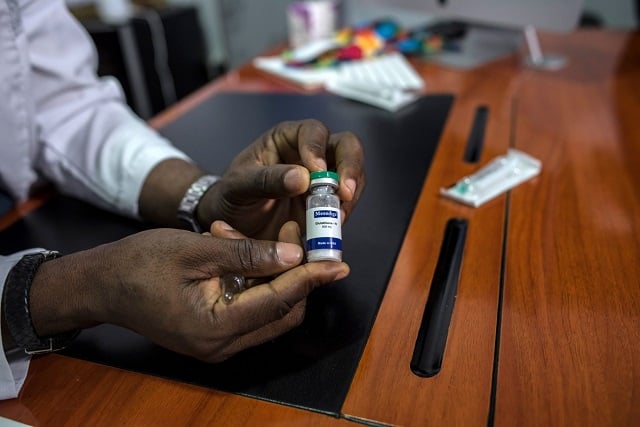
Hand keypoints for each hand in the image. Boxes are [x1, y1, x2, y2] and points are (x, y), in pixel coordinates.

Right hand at [29, 225, 348, 361]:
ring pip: (269, 312)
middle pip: (280, 313)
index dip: (311, 279)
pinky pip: (250, 311)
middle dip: (297, 275)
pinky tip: (246, 253)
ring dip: (276, 276)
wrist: (99, 284)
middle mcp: (221, 345)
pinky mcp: (212, 335)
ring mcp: (217, 344)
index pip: (278, 302)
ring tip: (270, 238)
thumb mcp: (196, 250)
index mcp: (215, 328)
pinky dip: (257, 283)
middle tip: (300, 237)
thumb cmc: (141, 263)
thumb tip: (294, 256)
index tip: (339, 262)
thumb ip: (246, 255)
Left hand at [197, 119, 365, 239]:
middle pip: (346, 146)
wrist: (233, 225)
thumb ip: (266, 180)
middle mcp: (310, 153)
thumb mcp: (239, 187)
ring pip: (352, 174)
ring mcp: (323, 178)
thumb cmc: (231, 196)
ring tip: (337, 216)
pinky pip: (346, 202)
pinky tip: (333, 226)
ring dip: (350, 194)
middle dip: (350, 168)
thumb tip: (302, 177)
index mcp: (286, 138)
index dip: (318, 148)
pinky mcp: (327, 202)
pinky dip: (344, 213)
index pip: (312, 131)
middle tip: (344, 193)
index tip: (316, 171)